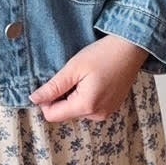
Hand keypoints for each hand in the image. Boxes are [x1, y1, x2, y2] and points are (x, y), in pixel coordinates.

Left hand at [29, 34, 150, 122]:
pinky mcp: (111, 108)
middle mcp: (97, 115)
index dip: (46, 100)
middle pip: (64, 114)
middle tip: (73, 76)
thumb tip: (34, 99)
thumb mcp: (73, 68)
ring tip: (85, 77)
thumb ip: (53, 87)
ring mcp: (106, 113)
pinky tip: (93, 81)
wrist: (131, 49)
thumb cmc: (103, 54)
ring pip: (76, 111)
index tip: (54, 82)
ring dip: (73, 96)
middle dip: (61, 97)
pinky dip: (85, 97)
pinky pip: (89, 108)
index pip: (52, 115)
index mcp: (86, 106)